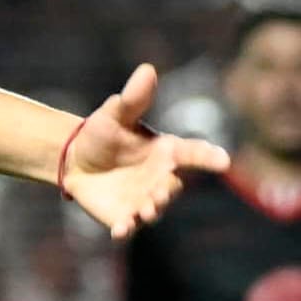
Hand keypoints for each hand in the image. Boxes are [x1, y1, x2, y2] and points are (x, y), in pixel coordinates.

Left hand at [58, 64, 226, 238]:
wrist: (76, 160)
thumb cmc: (104, 134)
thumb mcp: (116, 113)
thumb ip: (134, 98)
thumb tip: (147, 70)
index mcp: (166, 152)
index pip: (194, 153)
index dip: (210, 157)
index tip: (224, 161)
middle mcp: (160, 179)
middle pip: (172, 187)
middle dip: (167, 192)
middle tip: (158, 194)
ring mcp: (143, 200)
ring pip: (155, 209)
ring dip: (152, 211)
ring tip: (145, 211)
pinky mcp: (123, 216)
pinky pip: (128, 226)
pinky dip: (125, 230)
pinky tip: (119, 230)